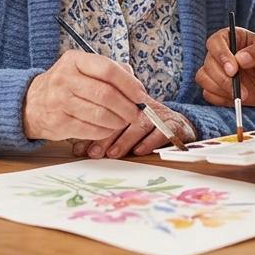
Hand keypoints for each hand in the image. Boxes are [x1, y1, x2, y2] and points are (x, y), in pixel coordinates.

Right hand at [23, 50, 148, 141]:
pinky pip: (90, 130)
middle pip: (106, 94)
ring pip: (100, 114)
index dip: (129, 84)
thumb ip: (109, 71)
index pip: (107, 69)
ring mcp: (59, 101)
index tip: (141, 95)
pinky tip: (109, 128)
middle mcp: (64, 79)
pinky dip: (105, 131)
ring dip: (118, 121)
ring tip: (124, 121)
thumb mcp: (81, 68)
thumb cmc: (64, 85)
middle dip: (127, 107)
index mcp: (74, 60)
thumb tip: (136, 86)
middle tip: (137, 113)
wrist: (30, 103)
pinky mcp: (59, 123)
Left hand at [71, 100, 195, 158]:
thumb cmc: (143, 128)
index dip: (92, 126)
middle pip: (122, 116)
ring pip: (140, 124)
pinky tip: (138, 151)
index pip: (107, 108)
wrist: (178, 126)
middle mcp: (142, 105)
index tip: (80, 146)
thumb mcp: (121, 128)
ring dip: (125, 140)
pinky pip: (163, 131)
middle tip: (94, 152)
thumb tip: (76, 149)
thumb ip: (100, 134)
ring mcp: (159, 114)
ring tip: (113, 153)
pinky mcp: (175, 125)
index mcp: (126, 101)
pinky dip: (150, 141)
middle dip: (106, 136)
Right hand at [195, 27, 254, 107]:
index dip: (221, 55)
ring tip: (244, 95)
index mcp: (234, 38)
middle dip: (223, 78)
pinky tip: (237, 99)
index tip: (233, 69)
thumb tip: (240, 58)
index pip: (216, 42)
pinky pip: (208, 94)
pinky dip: (220, 98)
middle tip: (240, 89)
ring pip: (203, 78)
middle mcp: (222, 53)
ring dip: (221, 89)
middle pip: (208, 63)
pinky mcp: (218, 88)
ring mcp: (218, 72)